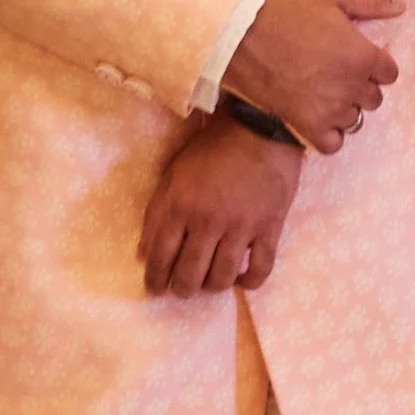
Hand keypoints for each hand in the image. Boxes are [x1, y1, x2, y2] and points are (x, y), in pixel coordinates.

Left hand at [138, 115, 301, 297]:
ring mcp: (241, 226)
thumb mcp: (174, 173)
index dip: (155, 280)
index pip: (161, 258)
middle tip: (182, 288)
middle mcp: (208, 221)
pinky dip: (250, 281)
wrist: (261, 126)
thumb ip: (157, 212)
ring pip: (222, 277)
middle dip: (182, 289)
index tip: (156, 288)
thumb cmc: (213, 147)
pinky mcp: (270, 226)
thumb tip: (144, 253)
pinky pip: (261, 268)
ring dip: (212, 287)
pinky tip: (242, 278)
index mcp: (180, 206)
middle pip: (190, 274)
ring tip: (209, 283)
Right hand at [224, 0, 402, 155]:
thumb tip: (400, 8)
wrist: (241, 37)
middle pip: (373, 98)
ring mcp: (330, 110)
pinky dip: (329, 134)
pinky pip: (333, 143)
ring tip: (323, 93)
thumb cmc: (286, 12)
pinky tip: (317, 117)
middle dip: (361, 86)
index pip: (389, 73)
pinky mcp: (307, 127)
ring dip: (344, 108)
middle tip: (337, 73)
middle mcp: (352, 87)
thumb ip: (370, 3)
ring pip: (354, 119)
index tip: (358, 58)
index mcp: (363, 56)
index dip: (376, 65)